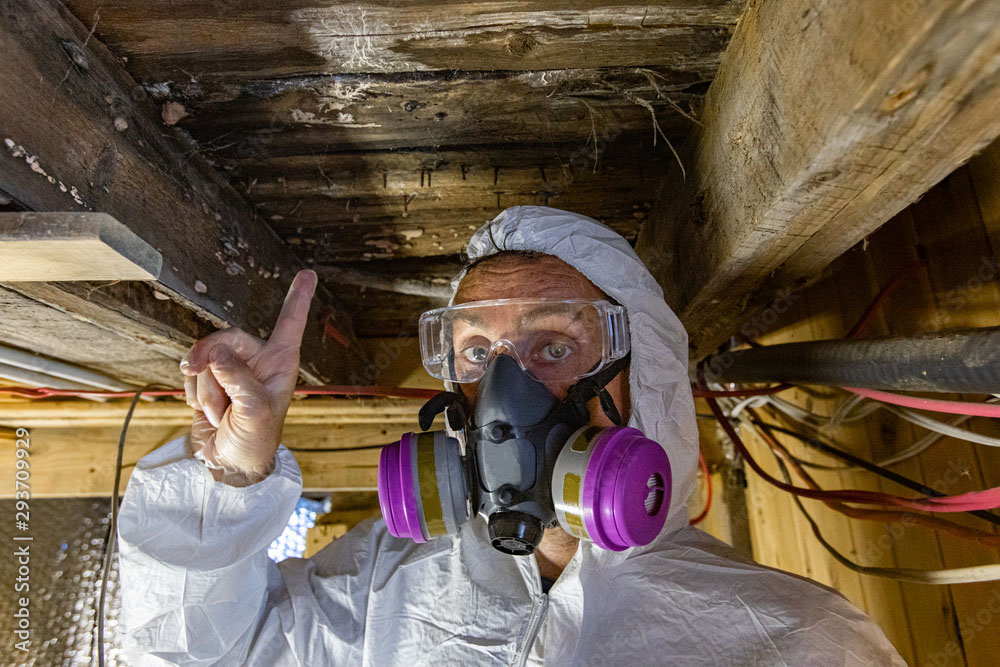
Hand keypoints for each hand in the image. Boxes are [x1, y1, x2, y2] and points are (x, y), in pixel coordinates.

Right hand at [180, 270, 317, 484]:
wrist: (227, 464)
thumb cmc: (255, 440)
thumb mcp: (255, 411)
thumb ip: (237, 378)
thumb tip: (214, 354)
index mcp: (281, 363)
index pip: (290, 324)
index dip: (298, 299)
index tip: (308, 273)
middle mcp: (258, 361)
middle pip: (227, 338)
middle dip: (211, 360)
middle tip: (202, 380)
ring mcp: (232, 369)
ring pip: (205, 357)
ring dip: (204, 388)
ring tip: (218, 414)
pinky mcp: (209, 381)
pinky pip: (191, 371)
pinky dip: (192, 390)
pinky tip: (205, 410)